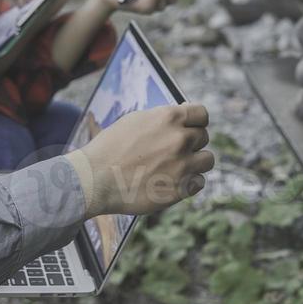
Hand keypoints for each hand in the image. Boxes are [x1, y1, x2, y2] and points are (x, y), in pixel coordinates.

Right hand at [64, 104, 214, 215]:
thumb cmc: (110, 148)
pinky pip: (199, 182)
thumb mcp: (135, 120)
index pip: (202, 114)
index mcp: (169, 118)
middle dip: (192, 143)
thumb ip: (162, 118)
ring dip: (195, 163)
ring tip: (177, 167)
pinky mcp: (180, 189)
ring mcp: (182, 165)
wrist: (95, 179)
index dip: (196, 121)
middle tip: (173, 151)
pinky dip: (189, 183)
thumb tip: (183, 114)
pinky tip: (172, 182)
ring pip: (207, 160)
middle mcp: (180, 139)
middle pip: (204, 137)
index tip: (190, 128)